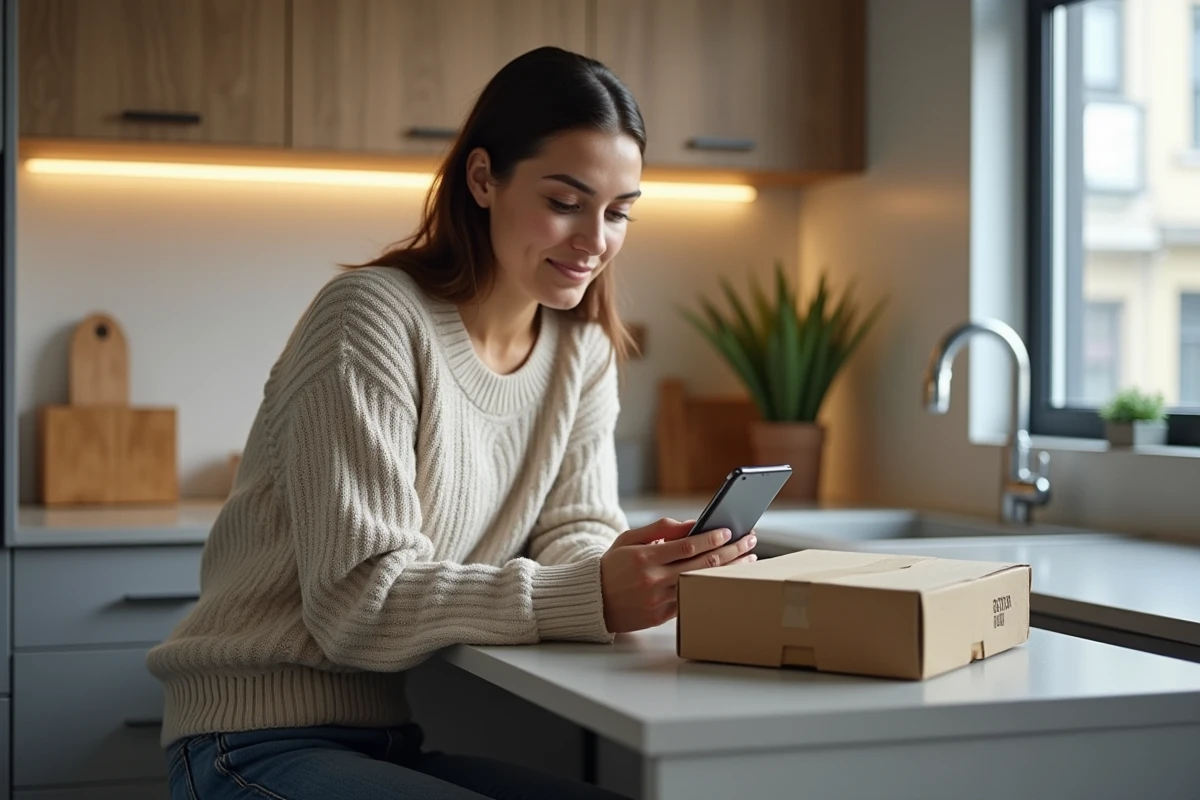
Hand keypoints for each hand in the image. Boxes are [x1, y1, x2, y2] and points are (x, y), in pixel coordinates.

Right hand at [599, 518, 757, 633]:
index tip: (730, 531)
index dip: (712, 538)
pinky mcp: (661, 616)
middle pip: (701, 565)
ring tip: (747, 559)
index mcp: (644, 558)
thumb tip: (692, 524)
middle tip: (749, 540)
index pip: (687, 546)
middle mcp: (653, 580)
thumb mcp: (629, 539)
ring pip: (702, 583)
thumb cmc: (612, 565)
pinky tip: (725, 577)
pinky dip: (709, 586)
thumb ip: (660, 529)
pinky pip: (691, 598)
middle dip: (730, 551)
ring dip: (728, 570)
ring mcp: (658, 601)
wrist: (593, 601)